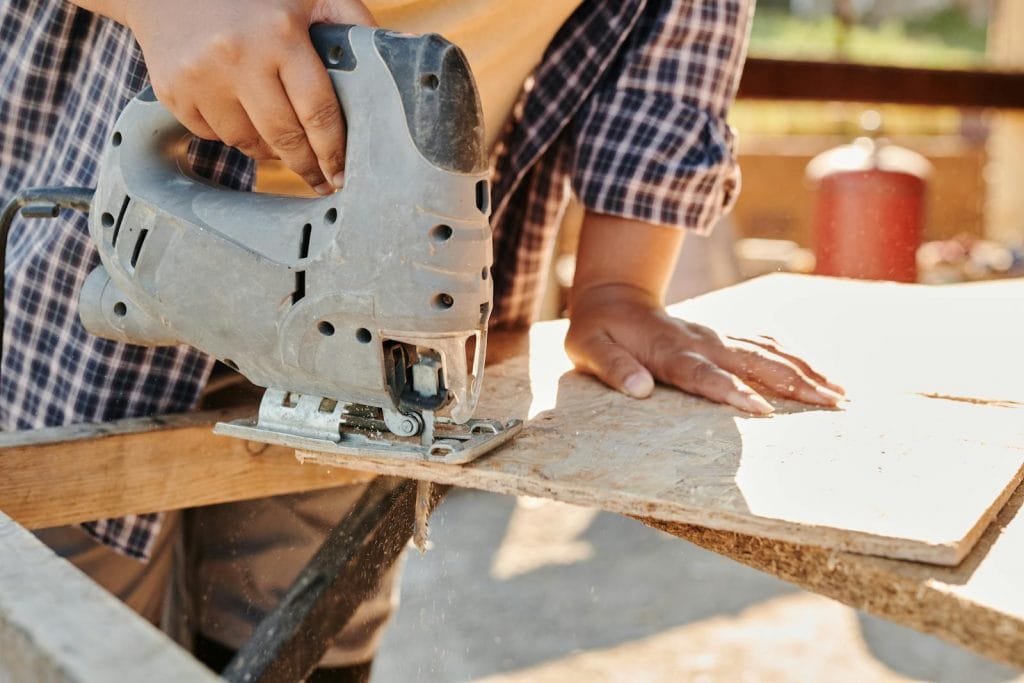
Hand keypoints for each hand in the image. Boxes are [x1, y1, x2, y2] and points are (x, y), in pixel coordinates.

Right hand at [124, 0, 375, 192]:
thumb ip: (350, 21)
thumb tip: (394, 57)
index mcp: (279, 34)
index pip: (318, 112)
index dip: (333, 151)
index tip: (341, 174)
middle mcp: (237, 57)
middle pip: (284, 138)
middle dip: (307, 166)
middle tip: (322, 181)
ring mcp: (200, 77)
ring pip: (247, 142)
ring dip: (269, 150)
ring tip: (282, 143)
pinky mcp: (173, 91)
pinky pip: (213, 134)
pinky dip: (232, 133)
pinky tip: (240, 113)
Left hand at [565, 284, 844, 413]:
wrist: (614, 296)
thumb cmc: (598, 331)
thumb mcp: (587, 348)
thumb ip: (613, 367)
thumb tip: (639, 389)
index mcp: (668, 350)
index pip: (702, 375)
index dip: (731, 391)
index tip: (763, 409)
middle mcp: (700, 341)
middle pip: (751, 362)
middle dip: (793, 383)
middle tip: (830, 404)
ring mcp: (715, 336)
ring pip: (767, 352)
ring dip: (804, 372)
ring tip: (839, 394)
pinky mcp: (723, 336)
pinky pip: (764, 345)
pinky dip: (793, 359)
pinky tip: (819, 375)